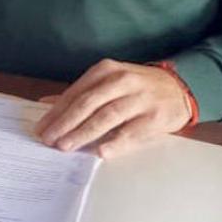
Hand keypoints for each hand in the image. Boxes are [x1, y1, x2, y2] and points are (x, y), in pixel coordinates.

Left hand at [34, 59, 191, 158]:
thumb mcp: (109, 81)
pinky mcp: (155, 117)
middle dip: (65, 122)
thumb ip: (80, 93)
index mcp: (106, 70)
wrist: (180, 87)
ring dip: (84, 133)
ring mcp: (139, 98)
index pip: (76, 93)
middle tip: (49, 139)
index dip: (57, 111)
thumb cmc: (136, 86)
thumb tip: (46, 105)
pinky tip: (101, 151)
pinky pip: (133, 131)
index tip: (41, 127)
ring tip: (66, 145)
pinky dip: (116, 142)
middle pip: (88, 103)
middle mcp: (122, 81)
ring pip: (106, 116)